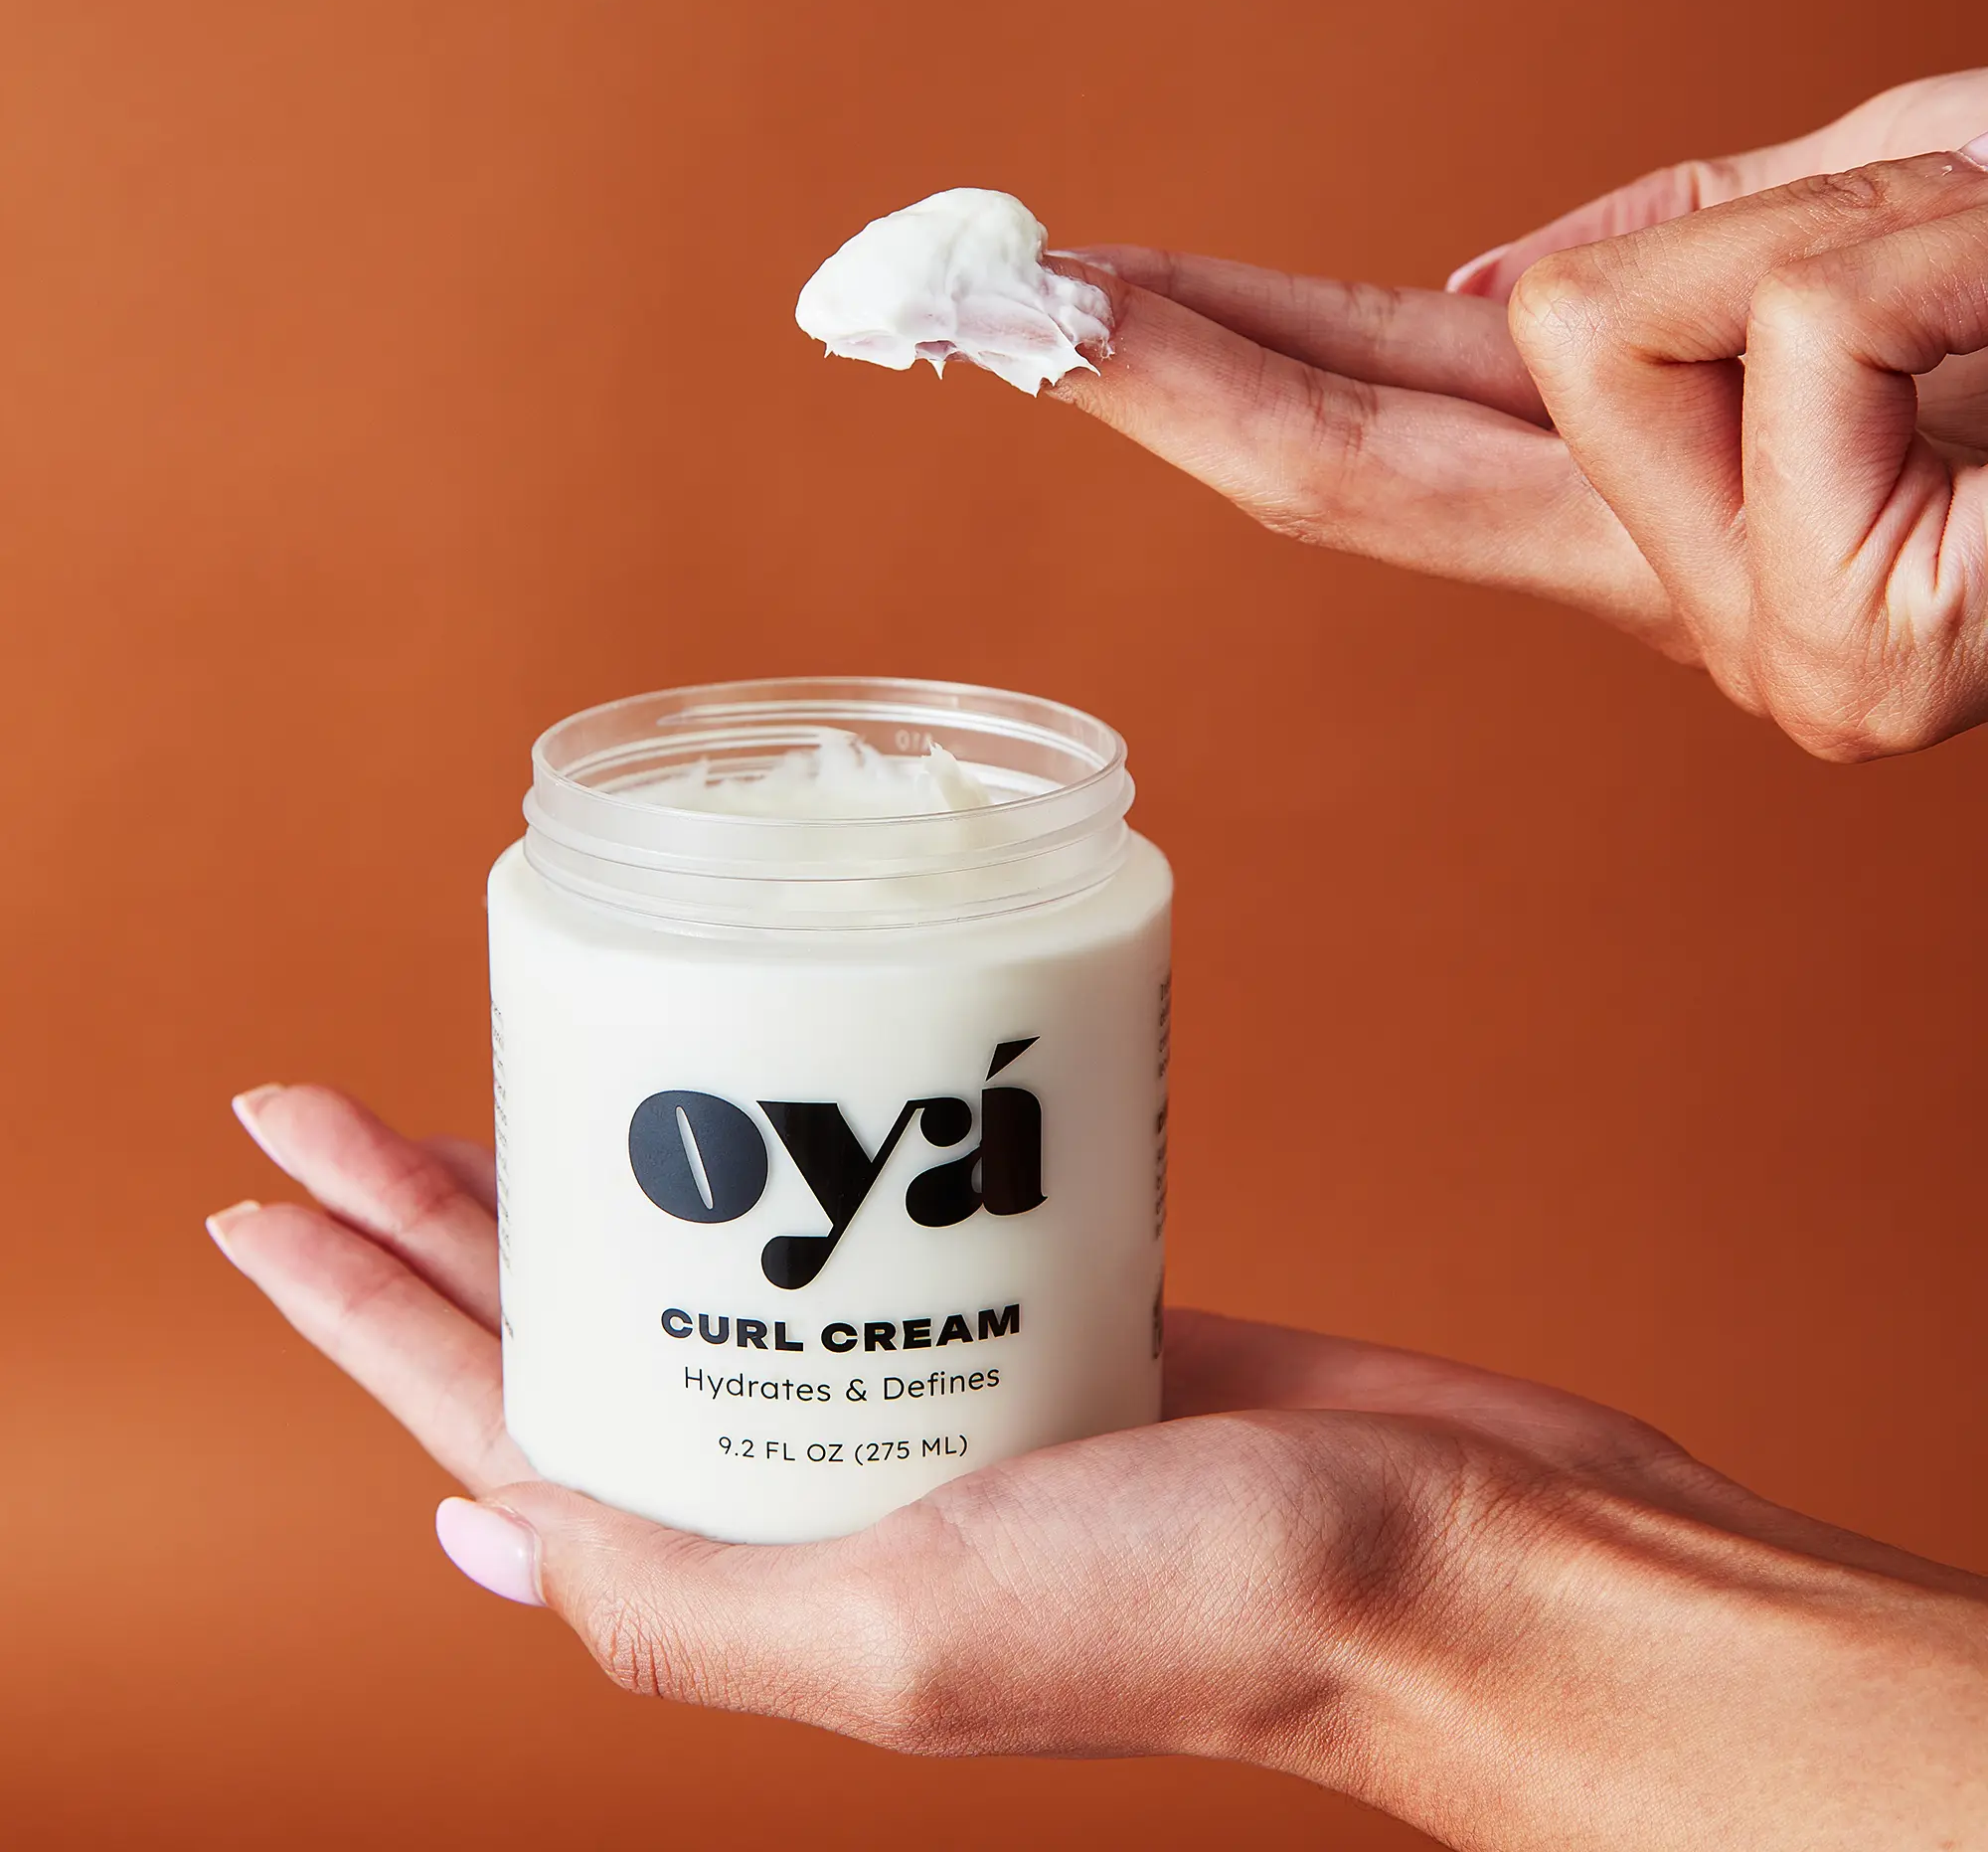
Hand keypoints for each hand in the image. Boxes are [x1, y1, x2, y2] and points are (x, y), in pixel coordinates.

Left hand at [213, 1084, 1987, 1848]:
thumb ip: (688, 1604)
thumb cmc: (1206, 1607)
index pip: (498, 1417)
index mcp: (764, 1565)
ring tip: (509, 1075)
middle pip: (575, 1319)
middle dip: (435, 1212)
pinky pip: (856, 1224)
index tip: (261, 1189)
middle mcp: (817, 1481)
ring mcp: (917, 1391)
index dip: (362, 1308)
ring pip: (704, 1263)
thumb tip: (490, 1525)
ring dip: (594, 1174)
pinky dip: (783, 1158)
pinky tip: (748, 1091)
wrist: (1444, 1554)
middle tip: (326, 1096)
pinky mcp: (1027, 1309)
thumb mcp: (910, 1635)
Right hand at [1048, 71, 1987, 757]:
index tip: (1044, 306)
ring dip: (1819, 211)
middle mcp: (1672, 597)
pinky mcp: (1846, 651)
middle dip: (1160, 361)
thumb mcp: (1895, 201)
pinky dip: (1934, 233)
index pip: (1375, 425)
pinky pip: (1794, 327)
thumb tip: (1475, 289)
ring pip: (1591, 321)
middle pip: (1343, 472)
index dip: (1197, 357)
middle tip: (991, 292)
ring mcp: (1748, 648)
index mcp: (1665, 500)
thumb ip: (1694, 237)